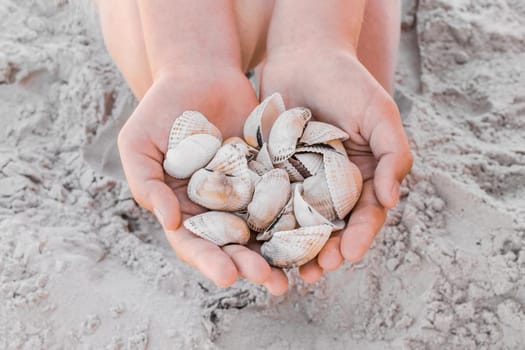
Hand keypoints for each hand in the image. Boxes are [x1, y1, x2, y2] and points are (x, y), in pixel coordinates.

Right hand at [118, 68, 287, 294]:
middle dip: (251, 265)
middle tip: (273, 284)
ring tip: (297, 273)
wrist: (201, 72)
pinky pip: (284, 197)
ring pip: (262, 229)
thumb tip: (169, 221)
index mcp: (182, 207)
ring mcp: (244, 191)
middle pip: (233, 244)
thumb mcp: (139, 142)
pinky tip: (315, 233)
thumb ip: (146, 183)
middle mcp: (215, 206)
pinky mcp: (268, 174)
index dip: (209, 261)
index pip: (194, 243)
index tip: (228, 276)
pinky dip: (297, 217)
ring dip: (278, 253)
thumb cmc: (162, 106)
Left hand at [260, 47, 412, 281]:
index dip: (358, 236)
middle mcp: (332, 183)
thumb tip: (392, 200)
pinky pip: (269, 199)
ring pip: (298, 220)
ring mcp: (301, 179)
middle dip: (325, 251)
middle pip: (330, 225)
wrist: (304, 54)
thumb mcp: (380, 114)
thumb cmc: (348, 82)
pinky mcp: (272, 171)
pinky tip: (257, 239)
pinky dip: (265, 220)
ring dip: (293, 246)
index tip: (348, 254)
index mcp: (363, 176)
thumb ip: (393, 155)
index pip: (365, 213)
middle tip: (315, 273)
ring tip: (286, 268)